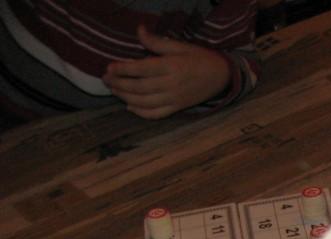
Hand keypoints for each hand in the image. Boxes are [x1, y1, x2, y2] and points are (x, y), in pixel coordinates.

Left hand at [103, 25, 230, 118]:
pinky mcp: (178, 108)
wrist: (222, 76)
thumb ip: (157, 42)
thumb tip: (139, 30)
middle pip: (139, 87)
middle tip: (106, 79)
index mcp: (172, 67)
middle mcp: (172, 85)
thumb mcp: (180, 46)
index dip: (122, 69)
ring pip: (144, 102)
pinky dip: (141, 112)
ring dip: (125, 97)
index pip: (141, 69)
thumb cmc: (201, 58)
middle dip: (119, 84)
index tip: (109, 67)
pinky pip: (156, 114)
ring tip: (114, 90)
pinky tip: (130, 107)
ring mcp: (175, 99)